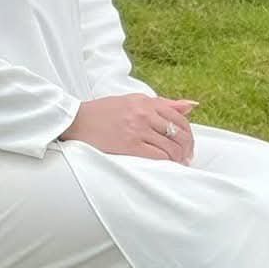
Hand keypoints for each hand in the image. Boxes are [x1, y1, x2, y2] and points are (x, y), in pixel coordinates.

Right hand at [59, 95, 198, 162]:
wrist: (77, 120)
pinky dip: (166, 163)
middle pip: (179, 133)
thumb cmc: (104, 112)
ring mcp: (137, 129)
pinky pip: (157, 156)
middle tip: (186, 158)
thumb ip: (163, 103)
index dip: (188, 134)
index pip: (179, 118)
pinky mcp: (129, 145)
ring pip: (170, 146)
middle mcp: (144, 113)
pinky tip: (166, 167)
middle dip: (187, 148)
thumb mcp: (134, 100)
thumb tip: (192, 105)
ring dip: (178, 158)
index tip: (187, 145)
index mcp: (146, 102)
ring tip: (177, 165)